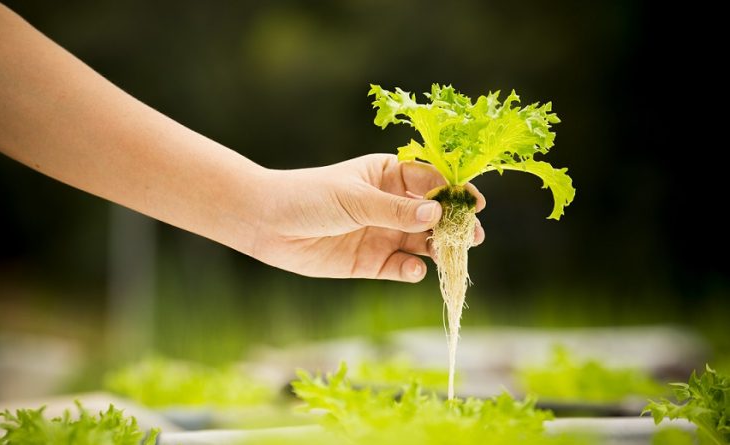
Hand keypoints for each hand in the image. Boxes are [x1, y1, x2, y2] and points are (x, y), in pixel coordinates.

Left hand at [252, 154, 485, 281]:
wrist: (267, 223)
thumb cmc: (310, 196)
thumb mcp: (355, 199)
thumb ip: (396, 209)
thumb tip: (438, 213)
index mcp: (389, 175)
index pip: (431, 180)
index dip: (454, 191)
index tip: (474, 203)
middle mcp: (391, 205)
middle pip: (433, 215)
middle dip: (454, 226)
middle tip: (473, 237)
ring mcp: (383, 233)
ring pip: (422, 243)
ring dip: (438, 250)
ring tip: (450, 256)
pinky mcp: (371, 262)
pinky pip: (401, 267)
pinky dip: (411, 270)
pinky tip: (414, 268)